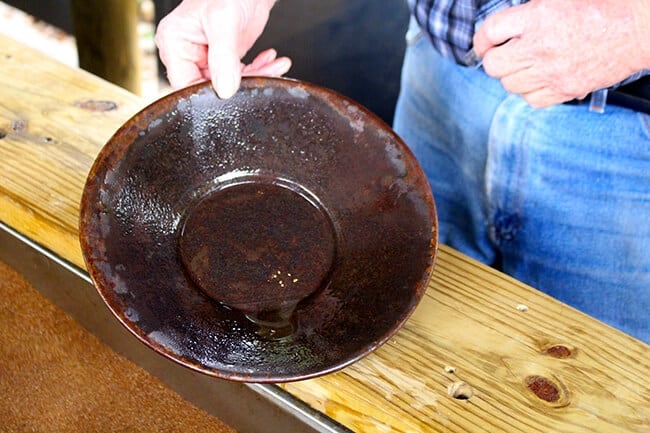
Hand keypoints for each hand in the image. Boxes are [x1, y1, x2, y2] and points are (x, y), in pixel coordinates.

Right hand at [155, 0, 291, 97]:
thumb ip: (223, 57)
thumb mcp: (223, 20)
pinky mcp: (226, 58)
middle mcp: (188, 53)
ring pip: (229, 85)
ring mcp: (208, 57)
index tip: (233, 93)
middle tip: (263, 76)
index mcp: (175, 44)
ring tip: (275, 67)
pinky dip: (260, 71)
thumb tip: (225, 90)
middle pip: (209, 88)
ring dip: (255, 78)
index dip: (209, 95)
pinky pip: (241, 75)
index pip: (185, 84)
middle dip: (238, 87)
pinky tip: (271, 60)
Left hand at [473, 0, 649, 106]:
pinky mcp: (565, 90)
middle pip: (493, 65)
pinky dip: (530, 91)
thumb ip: (528, 10)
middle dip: (494, 59)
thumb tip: (504, 27)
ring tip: (525, 64)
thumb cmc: (602, 7)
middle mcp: (540, 47)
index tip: (484, 43)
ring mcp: (552, 72)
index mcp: (537, 17)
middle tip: (502, 54)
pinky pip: (531, 100)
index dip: (481, 39)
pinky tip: (539, 78)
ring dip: (512, 75)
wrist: (637, 28)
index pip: (490, 32)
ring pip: (509, 85)